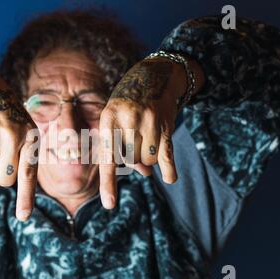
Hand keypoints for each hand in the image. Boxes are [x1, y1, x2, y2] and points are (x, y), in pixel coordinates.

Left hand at [99, 55, 202, 208]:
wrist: (154, 73)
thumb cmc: (128, 101)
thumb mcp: (116, 118)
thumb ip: (123, 146)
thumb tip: (146, 174)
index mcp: (108, 118)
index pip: (108, 157)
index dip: (109, 182)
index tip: (109, 204)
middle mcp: (128, 120)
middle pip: (130, 161)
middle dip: (132, 160)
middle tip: (134, 144)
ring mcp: (149, 121)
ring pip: (148, 160)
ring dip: (147, 158)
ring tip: (146, 140)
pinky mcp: (167, 123)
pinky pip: (168, 154)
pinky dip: (169, 169)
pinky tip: (171, 178)